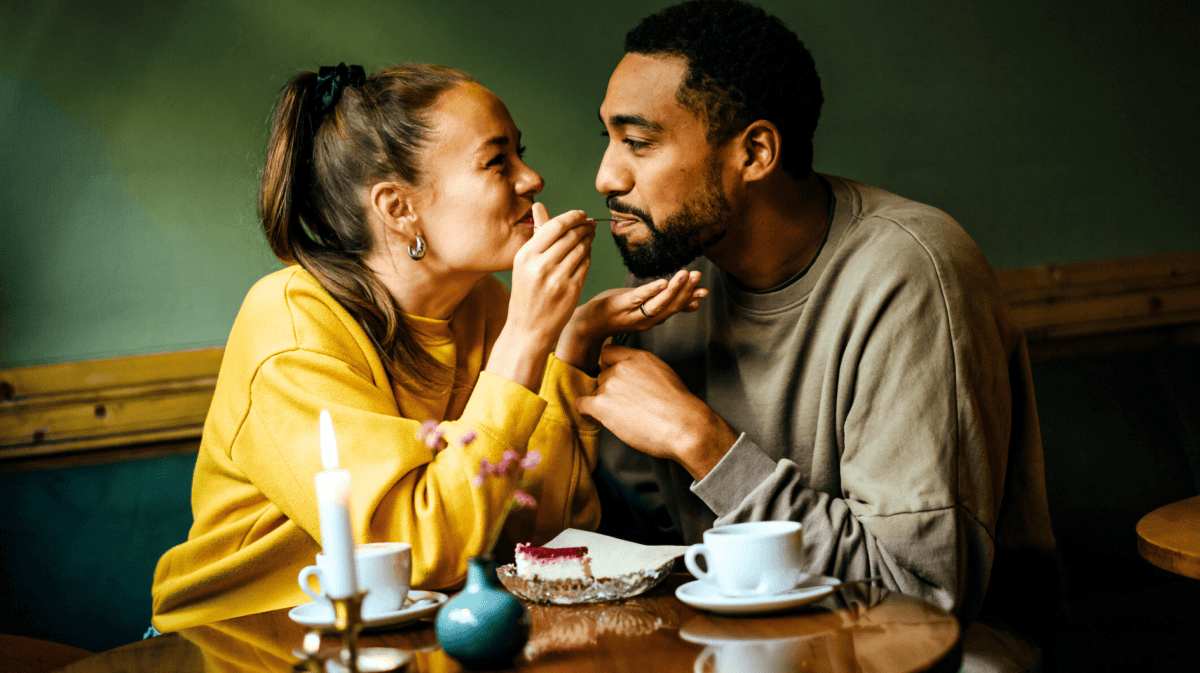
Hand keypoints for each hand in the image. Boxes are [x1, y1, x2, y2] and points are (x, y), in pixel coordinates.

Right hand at [488, 203, 594, 389]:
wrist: (528, 328)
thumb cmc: (526, 293)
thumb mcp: (524, 263)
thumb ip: (537, 235)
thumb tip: (539, 206)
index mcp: (526, 256)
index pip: (555, 226)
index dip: (572, 217)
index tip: (581, 214)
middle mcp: (541, 266)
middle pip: (571, 236)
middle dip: (584, 226)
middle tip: (590, 223)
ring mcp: (557, 279)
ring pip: (581, 249)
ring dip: (589, 239)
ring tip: (590, 235)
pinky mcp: (572, 290)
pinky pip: (586, 265)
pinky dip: (589, 256)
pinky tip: (587, 252)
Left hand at [556, 270, 707, 373]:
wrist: (589, 324)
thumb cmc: (617, 313)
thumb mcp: (645, 309)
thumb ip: (669, 306)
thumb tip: (695, 304)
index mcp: (653, 319)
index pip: (676, 308)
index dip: (690, 298)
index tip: (705, 290)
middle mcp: (646, 320)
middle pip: (670, 306)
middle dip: (686, 291)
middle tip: (697, 275)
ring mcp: (633, 313)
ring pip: (658, 304)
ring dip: (674, 290)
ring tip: (685, 275)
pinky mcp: (619, 305)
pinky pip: (638, 298)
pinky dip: (651, 291)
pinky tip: (663, 282)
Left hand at [574, 344, 738, 479]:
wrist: (683, 425)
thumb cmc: (679, 407)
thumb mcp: (664, 374)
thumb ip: (644, 371)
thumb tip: (635, 381)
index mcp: (638, 357)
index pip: (608, 353)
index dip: (608, 367)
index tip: (613, 380)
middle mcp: (621, 367)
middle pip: (601, 376)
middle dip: (608, 390)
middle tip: (623, 406)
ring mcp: (610, 385)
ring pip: (595, 393)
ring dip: (602, 404)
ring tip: (620, 418)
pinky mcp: (601, 405)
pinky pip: (581, 405)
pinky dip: (586, 413)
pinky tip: (596, 419)